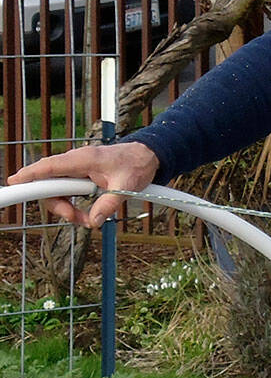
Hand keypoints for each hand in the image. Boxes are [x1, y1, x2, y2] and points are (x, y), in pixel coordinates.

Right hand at [7, 142, 160, 227]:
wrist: (148, 156)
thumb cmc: (136, 165)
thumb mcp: (127, 186)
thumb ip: (109, 204)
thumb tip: (95, 221)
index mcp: (82, 159)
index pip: (49, 167)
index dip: (29, 175)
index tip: (14, 183)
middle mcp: (75, 163)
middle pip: (49, 185)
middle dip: (58, 205)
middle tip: (75, 218)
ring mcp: (76, 170)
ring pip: (57, 192)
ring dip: (68, 209)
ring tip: (88, 220)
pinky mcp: (79, 177)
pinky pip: (67, 193)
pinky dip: (74, 206)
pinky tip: (88, 216)